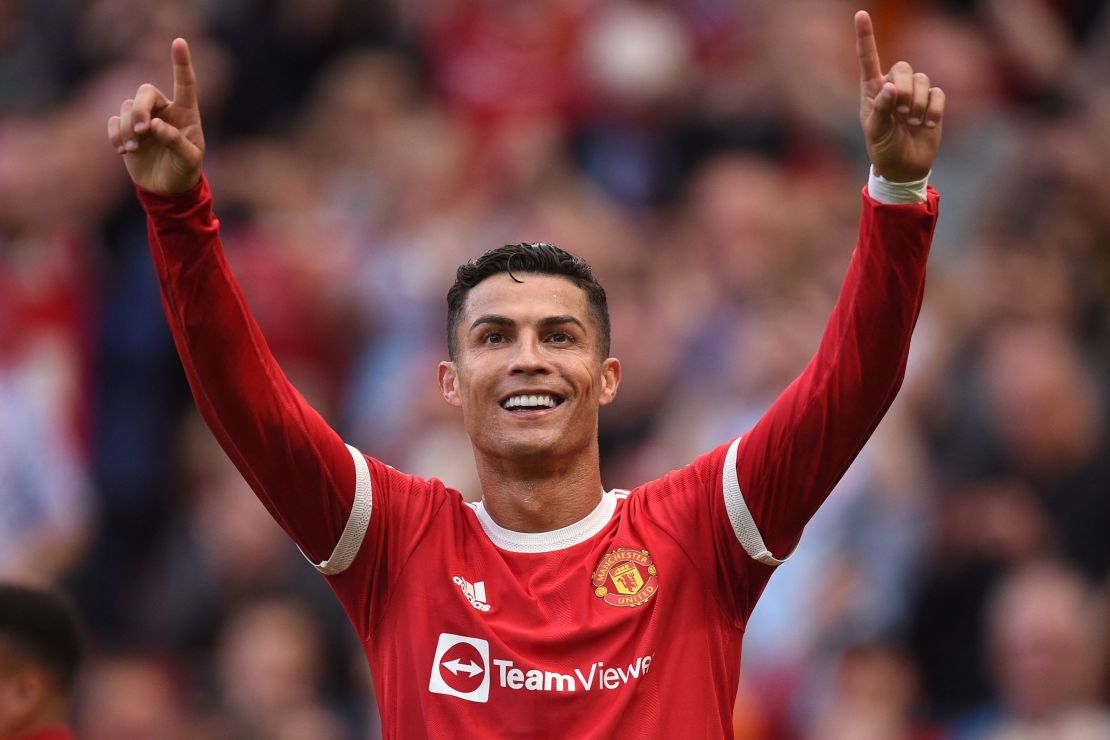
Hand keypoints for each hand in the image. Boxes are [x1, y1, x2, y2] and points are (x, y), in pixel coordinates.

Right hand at [107, 38, 204, 192]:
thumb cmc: (184, 172)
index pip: (184, 84)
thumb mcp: (189, 161)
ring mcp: (143, 119)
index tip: (179, 42)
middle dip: (140, 109)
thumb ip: (175, 141)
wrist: (166, 189)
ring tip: (133, 149)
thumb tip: (154, 125)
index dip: (181, 63)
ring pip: (127, 108)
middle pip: (145, 92)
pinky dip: (115, 134)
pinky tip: (123, 150)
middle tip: (141, 130)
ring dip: (127, 128)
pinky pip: (114, 121)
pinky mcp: (126, 129)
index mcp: (186, 113)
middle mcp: (164, 111)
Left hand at [855, 11, 943, 181]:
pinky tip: (926, 125)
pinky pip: (937, 94)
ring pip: (923, 79)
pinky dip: (932, 110)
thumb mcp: (875, 133)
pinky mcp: (932, 102)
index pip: (869, 59)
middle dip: (904, 90)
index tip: (860, 14)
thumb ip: (879, 109)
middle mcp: (893, 86)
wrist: (904, 167)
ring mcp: (914, 93)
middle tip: (900, 114)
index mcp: (872, 90)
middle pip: (904, 67)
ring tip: (911, 123)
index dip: (865, 36)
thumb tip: (890, 86)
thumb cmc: (883, 149)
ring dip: (917, 104)